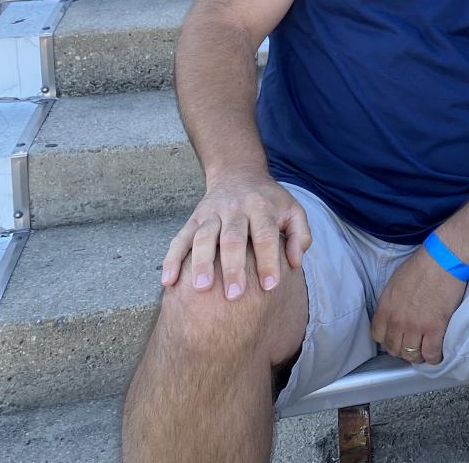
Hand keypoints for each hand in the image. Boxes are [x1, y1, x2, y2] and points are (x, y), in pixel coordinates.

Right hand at [160, 173, 311, 299]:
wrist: (239, 173)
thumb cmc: (270, 201)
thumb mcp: (293, 210)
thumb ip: (299, 235)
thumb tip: (296, 261)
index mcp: (262, 207)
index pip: (265, 236)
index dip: (268, 261)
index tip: (270, 287)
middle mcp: (235, 208)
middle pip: (233, 238)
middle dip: (233, 267)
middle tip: (234, 295)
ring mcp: (211, 213)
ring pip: (204, 237)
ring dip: (201, 263)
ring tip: (201, 289)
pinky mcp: (193, 218)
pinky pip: (180, 238)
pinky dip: (173, 259)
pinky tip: (169, 281)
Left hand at [371, 245, 466, 363]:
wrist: (444, 259)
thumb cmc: (422, 265)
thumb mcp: (395, 282)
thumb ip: (390, 303)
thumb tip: (393, 315)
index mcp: (385, 308)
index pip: (378, 337)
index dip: (388, 340)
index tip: (397, 338)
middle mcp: (397, 320)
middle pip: (394, 349)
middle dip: (402, 349)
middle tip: (413, 345)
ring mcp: (416, 326)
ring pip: (412, 355)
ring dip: (418, 355)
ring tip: (425, 349)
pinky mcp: (435, 328)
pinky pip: (431, 354)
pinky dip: (434, 357)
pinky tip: (437, 352)